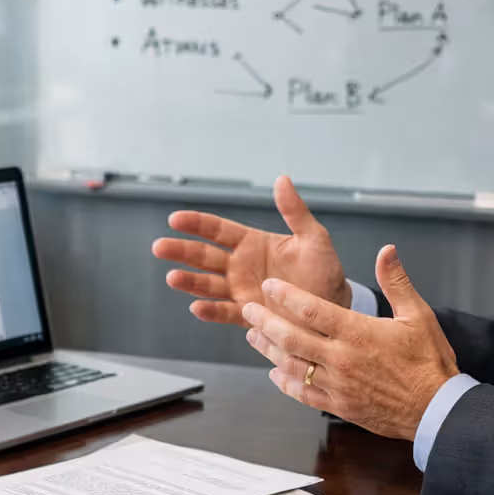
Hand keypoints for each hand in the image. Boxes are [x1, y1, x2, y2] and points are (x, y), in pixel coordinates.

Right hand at [152, 175, 351, 326]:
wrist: (333, 307)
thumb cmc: (325, 271)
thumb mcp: (314, 238)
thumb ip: (295, 212)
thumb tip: (282, 180)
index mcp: (253, 243)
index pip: (218, 230)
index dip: (196, 224)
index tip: (175, 219)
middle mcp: (241, 266)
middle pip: (204, 256)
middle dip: (181, 251)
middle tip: (160, 247)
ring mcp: (241, 290)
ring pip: (208, 284)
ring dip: (189, 281)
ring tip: (173, 277)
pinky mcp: (248, 314)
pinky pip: (224, 312)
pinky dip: (210, 311)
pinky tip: (197, 307)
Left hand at [242, 245, 459, 440]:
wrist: (438, 409)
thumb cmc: (430, 362)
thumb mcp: (419, 315)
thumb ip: (397, 282)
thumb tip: (387, 251)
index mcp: (359, 333)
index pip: (312, 309)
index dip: (286, 295)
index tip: (269, 286)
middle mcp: (342, 359)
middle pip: (292, 338)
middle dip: (265, 322)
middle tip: (248, 309)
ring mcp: (338, 384)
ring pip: (292, 365)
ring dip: (268, 350)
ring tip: (253, 336)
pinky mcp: (340, 405)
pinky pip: (304, 393)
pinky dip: (285, 383)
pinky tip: (275, 373)